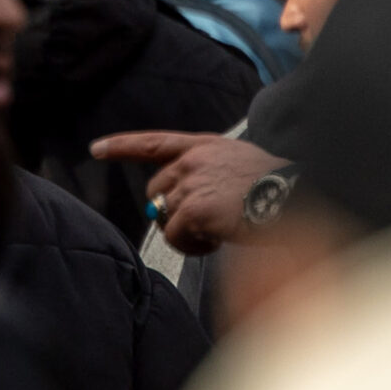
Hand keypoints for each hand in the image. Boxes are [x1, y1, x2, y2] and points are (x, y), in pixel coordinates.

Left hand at [90, 131, 286, 255]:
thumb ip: (209, 175)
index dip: (122, 146)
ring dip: (188, 233)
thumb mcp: (241, 165)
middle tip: (203, 227)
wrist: (293, 201)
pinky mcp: (193, 209)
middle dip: (172, 213)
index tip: (96, 149)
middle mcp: (193, 160)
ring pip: (166, 218)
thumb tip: (182, 206)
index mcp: (204, 145)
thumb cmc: (276, 189)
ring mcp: (191, 182)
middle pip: (156, 191)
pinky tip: (216, 241)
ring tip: (219, 233)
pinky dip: (192, 246)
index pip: (154, 143)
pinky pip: (174, 236)